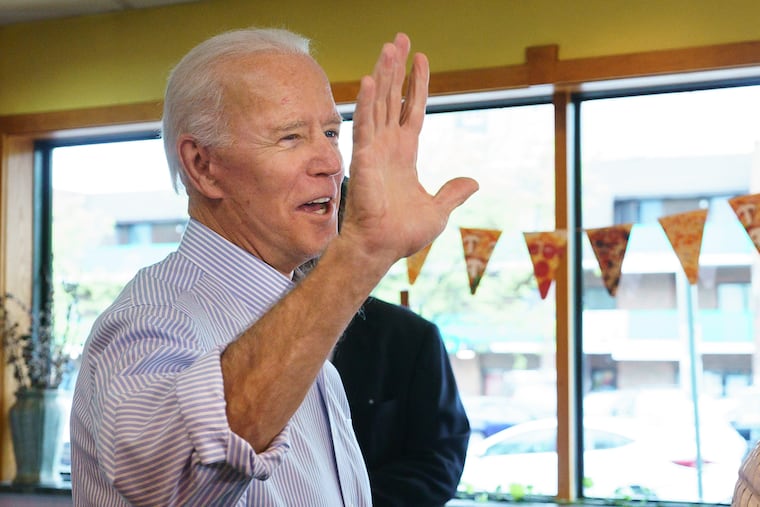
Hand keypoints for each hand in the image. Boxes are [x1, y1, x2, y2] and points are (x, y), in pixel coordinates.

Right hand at [342, 33, 477, 263]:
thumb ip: (454, 192)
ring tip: (388, 47)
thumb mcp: (439, 210)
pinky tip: (371, 79)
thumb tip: (474, 182)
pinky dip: (368, 102)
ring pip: (380, 104)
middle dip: (396, 68)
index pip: (412, 109)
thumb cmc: (404, 233)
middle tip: (399, 38)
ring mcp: (375, 150)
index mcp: (405, 154)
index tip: (420, 59)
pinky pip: (365, 125)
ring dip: (383, 75)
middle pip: (393, 97)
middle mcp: (388, 146)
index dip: (416, 84)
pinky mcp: (364, 158)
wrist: (383, 247)